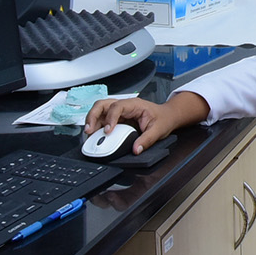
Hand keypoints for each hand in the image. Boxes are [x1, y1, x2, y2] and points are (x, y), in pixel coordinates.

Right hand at [84, 95, 198, 154]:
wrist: (167, 116)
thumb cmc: (163, 119)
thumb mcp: (158, 130)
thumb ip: (147, 140)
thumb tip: (136, 149)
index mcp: (134, 105)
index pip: (117, 107)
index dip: (110, 118)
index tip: (108, 131)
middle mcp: (124, 106)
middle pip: (102, 104)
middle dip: (93, 116)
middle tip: (89, 130)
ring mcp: (119, 111)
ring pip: (99, 110)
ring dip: (92, 120)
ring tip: (88, 133)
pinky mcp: (116, 119)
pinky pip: (102, 119)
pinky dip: (96, 126)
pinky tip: (94, 135)